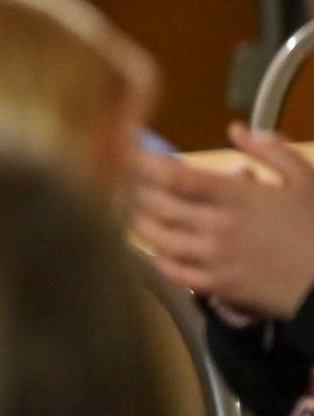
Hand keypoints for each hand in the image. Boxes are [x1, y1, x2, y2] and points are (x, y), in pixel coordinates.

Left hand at [132, 124, 313, 318]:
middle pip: (157, 205)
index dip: (144, 163)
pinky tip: (153, 247)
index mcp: (235, 196)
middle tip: (121, 180)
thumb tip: (235, 129)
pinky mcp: (218, 286)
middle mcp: (216, 225)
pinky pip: (173, 271)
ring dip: (138, 221)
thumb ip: (271, 150)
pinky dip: (157, 257)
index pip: (175, 176)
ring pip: (157, 238)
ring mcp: (214, 258)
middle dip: (133, 189)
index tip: (125, 152)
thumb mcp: (305, 179)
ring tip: (128, 209)